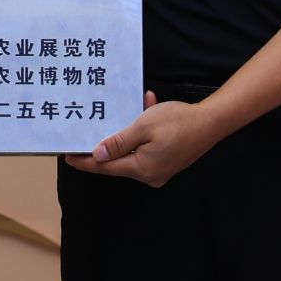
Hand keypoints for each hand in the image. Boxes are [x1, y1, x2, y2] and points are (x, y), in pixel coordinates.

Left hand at [62, 91, 218, 186]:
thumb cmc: (178, 122)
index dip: (86, 162)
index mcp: (141, 168)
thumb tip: (98, 154)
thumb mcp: (143, 126)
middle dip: (104, 144)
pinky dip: (142, 131)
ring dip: (126, 132)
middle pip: (118, 161)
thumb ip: (119, 142)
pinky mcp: (168, 160)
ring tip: (121, 111)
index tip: (68, 157)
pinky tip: (146, 106)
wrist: (213, 121)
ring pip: (133, 150)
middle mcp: (149, 174)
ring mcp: (160, 169)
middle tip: (84, 134)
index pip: (106, 167)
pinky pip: (147, 147)